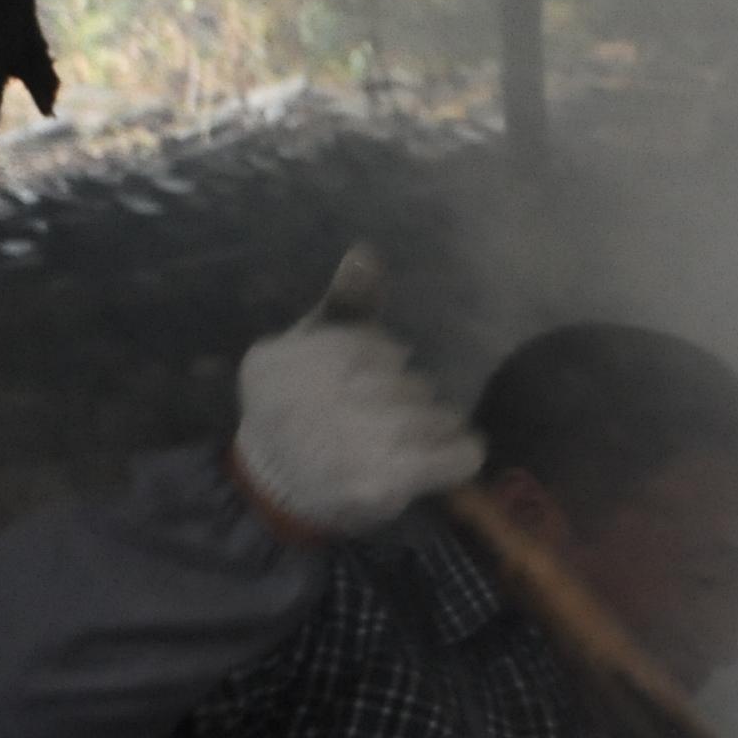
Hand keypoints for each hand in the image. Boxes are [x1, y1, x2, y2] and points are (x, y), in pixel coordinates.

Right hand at [230, 311, 481, 538]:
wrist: (275, 483)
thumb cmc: (297, 406)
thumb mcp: (306, 345)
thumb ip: (344, 302)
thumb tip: (368, 253)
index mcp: (301, 359)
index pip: (379, 348)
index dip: (383, 365)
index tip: (366, 385)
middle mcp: (327, 398)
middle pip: (411, 383)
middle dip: (409, 397)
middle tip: (390, 419)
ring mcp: (359, 442)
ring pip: (436, 416)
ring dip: (435, 426)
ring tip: (411, 439)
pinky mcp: (386, 482)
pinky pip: (457, 456)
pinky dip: (461, 455)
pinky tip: (447, 456)